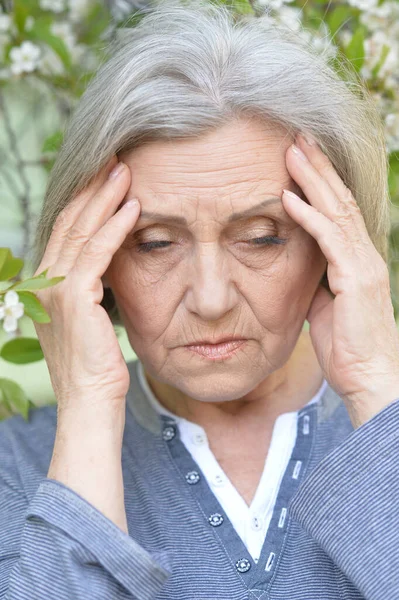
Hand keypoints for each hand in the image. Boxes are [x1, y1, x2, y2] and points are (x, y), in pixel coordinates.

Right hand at [33, 156, 140, 415]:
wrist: (90, 403)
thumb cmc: (95, 367)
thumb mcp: (89, 322)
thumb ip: (91, 290)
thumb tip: (108, 266)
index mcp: (46, 284)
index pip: (65, 231)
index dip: (84, 201)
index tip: (105, 177)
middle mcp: (44, 280)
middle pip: (69, 221)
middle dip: (93, 188)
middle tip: (114, 159)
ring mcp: (55, 287)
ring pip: (81, 230)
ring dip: (105, 198)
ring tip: (125, 171)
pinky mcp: (74, 298)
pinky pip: (97, 252)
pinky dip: (115, 227)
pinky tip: (133, 208)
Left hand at [282, 133, 398, 427]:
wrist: (368, 379)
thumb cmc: (345, 347)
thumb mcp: (324, 305)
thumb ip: (315, 280)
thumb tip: (296, 266)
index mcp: (356, 259)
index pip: (338, 210)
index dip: (320, 181)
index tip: (299, 156)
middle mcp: (364, 254)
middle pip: (339, 200)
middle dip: (317, 166)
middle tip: (296, 136)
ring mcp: (363, 265)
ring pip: (336, 211)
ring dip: (312, 179)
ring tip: (291, 151)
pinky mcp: (355, 280)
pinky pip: (329, 241)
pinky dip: (308, 217)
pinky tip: (288, 198)